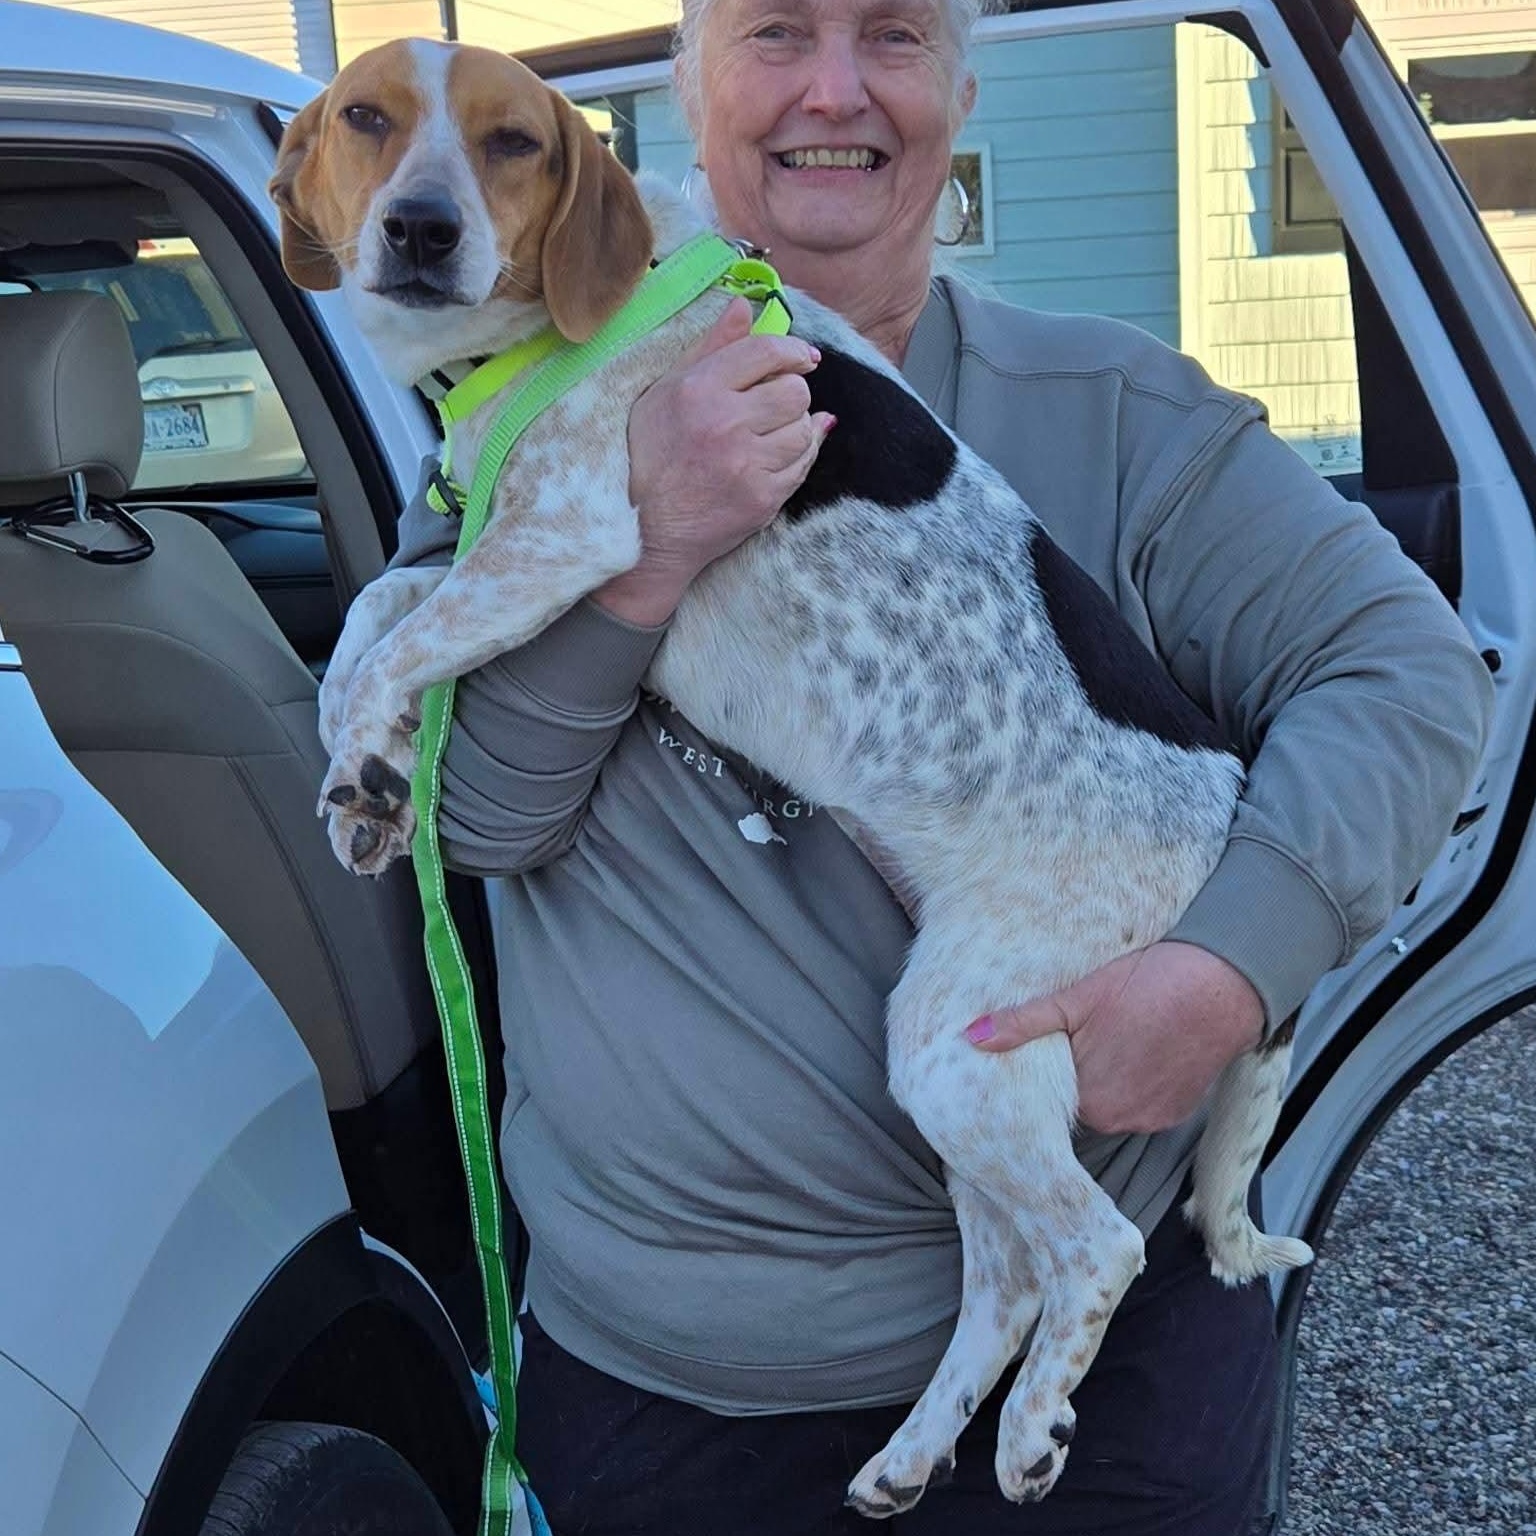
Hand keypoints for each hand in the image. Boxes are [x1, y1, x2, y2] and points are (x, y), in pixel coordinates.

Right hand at [597, 299, 834, 624]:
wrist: (646, 531)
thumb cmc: (649, 457)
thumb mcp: (663, 392)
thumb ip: (709, 348)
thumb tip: (743, 307)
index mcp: (698, 388)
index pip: (767, 351)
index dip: (793, 351)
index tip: (802, 358)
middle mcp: (724, 423)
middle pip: (795, 390)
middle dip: (791, 392)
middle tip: (774, 404)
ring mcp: (746, 464)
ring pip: (804, 428)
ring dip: (794, 427)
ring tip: (769, 435)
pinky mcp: (762, 498)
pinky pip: (802, 465)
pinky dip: (796, 457)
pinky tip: (776, 457)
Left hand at [963, 941, 1264, 1133]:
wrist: (1224, 984)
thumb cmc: (1149, 984)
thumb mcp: (1078, 998)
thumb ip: (1024, 1023)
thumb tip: (970, 1037)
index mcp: (1089, 1098)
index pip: (1048, 1096)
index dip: (1049, 1068)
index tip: (1055, 1044)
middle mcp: (1120, 1119)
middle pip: (1079, 1101)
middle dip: (1077, 1071)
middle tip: (1088, 1032)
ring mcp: (1152, 1118)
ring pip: (1109, 1101)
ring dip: (1107, 1076)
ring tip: (1116, 1034)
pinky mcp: (1177, 1113)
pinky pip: (1141, 1103)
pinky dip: (1138, 1081)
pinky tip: (1143, 1046)